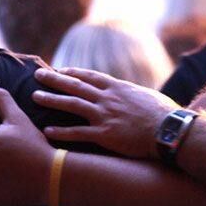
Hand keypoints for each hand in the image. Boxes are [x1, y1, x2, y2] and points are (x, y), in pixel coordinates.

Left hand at [32, 67, 179, 158]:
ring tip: (35, 97)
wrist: (171, 130)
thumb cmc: (166, 115)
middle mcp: (108, 98)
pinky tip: (47, 131)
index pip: (91, 77)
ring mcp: (105, 116)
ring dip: (52, 99)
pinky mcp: (105, 135)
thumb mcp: (149, 98)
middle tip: (38, 74)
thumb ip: (135, 96)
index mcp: (119, 88)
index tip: (61, 70)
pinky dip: (61, 131)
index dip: (73, 73)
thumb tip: (135, 97)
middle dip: (55, 79)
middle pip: (76, 85)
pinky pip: (78, 133)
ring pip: (72, 104)